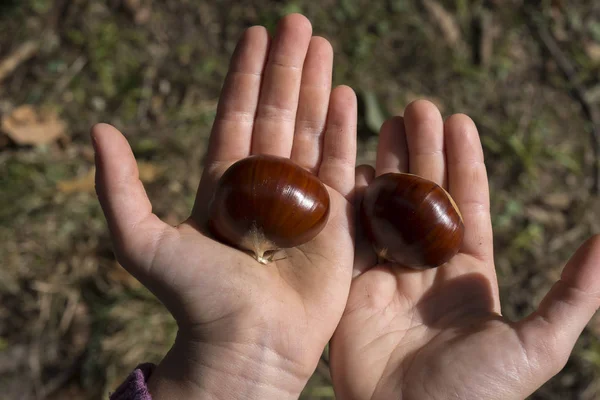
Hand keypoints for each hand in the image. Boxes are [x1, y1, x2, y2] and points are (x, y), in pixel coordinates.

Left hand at [93, 14, 356, 398]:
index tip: (257, 33)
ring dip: (318, 86)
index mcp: (224, 183)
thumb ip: (118, 187)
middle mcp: (265, 185)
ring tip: (324, 45)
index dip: (247, 73)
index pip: (238, 113)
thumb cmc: (195, 300)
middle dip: (289, 66)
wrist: (247, 346)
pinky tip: (348, 95)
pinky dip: (345, 130)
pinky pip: (343, 164)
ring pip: (312, 129)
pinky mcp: (337, 220)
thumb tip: (99, 129)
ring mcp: (303, 199)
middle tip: (301, 23)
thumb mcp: (141, 241)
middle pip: (279, 112)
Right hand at [329, 100, 599, 399]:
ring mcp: (387, 274)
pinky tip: (352, 167)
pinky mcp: (353, 286)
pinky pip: (352, 235)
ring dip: (387, 165)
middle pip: (425, 195)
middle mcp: (427, 266)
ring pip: (387, 206)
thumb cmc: (476, 396)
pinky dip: (351, 201)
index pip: (468, 204)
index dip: (465, 162)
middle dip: (422, 150)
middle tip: (418, 107)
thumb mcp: (537, 345)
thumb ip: (574, 294)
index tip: (460, 121)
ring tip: (385, 123)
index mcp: (469, 274)